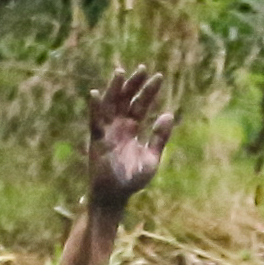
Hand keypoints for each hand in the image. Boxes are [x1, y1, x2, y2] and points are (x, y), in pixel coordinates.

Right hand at [86, 67, 176, 206]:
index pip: (141, 105)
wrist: (115, 196)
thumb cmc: (132, 179)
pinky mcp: (96, 140)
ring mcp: (106, 131)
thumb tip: (169, 114)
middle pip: (126, 99)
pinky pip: (94, 121)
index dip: (149, 91)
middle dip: (133, 84)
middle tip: (142, 68)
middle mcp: (119, 126)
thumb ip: (160, 138)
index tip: (158, 76)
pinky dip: (94, 108)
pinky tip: (95, 94)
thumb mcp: (152, 158)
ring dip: (114, 89)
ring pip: (110, 105)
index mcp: (132, 129)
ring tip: (120, 72)